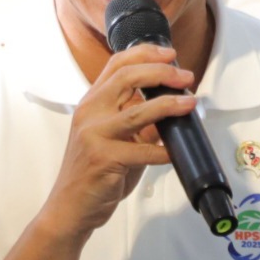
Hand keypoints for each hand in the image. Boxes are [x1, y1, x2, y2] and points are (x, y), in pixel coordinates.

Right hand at [33, 44, 197, 240]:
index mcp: (91, 103)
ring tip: (189, 103)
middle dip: (162, 73)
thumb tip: (171, 109)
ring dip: (169, 105)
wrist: (69, 206)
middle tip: (185, 77)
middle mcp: (90, 113)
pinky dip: (163, 151)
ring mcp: (94, 135)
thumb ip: (136, 122)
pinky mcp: (103, 159)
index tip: (170, 53)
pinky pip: (142, 151)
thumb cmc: (92, 172)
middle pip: (127, 77)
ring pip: (138, 111)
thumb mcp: (113, 138)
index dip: (145, 53)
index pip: (116, 64)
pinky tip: (174, 152)